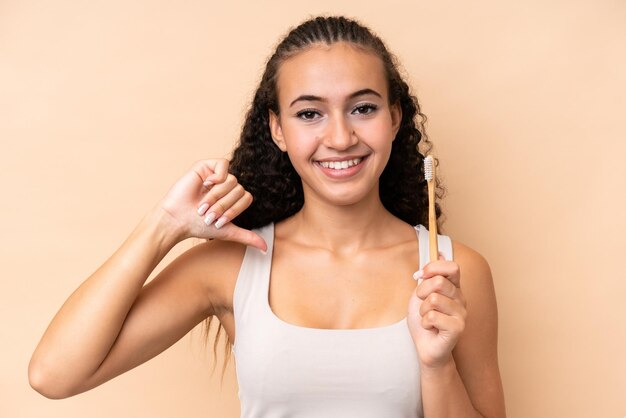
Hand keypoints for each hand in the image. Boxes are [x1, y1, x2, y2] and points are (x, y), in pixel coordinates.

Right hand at [155, 159, 266, 250]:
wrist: (178, 220)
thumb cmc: (198, 225)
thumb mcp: (227, 232)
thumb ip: (246, 237)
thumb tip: (265, 249)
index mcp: (233, 198)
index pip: (247, 198)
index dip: (234, 210)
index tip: (219, 221)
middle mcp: (226, 186)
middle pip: (240, 190)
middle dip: (224, 206)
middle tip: (208, 214)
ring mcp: (217, 175)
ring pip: (232, 180)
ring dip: (217, 196)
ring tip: (203, 204)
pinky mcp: (206, 166)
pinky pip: (224, 163)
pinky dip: (218, 176)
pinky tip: (206, 184)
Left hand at [407, 255, 466, 369]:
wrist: (425, 347)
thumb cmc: (423, 321)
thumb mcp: (421, 294)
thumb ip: (429, 276)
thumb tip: (439, 252)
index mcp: (454, 288)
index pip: (452, 267)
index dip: (433, 267)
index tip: (420, 275)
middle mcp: (461, 298)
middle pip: (437, 282)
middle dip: (421, 292)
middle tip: (422, 305)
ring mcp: (461, 313)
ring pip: (433, 300)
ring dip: (422, 311)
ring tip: (427, 318)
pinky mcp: (458, 328)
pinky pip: (433, 316)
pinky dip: (425, 323)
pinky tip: (430, 328)